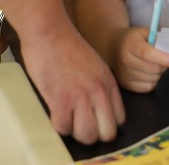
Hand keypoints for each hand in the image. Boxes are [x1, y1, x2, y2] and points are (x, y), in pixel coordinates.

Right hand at [22, 25, 124, 144]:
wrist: (50, 32)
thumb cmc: (67, 46)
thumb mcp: (94, 65)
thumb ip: (98, 85)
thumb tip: (95, 106)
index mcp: (108, 84)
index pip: (119, 119)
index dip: (105, 124)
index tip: (93, 119)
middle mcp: (99, 93)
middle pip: (107, 133)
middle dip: (93, 134)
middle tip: (79, 124)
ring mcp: (80, 98)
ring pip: (87, 135)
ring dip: (75, 131)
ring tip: (67, 119)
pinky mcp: (60, 101)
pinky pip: (63, 129)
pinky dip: (58, 125)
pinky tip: (54, 113)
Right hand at [112, 27, 168, 92]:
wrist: (113, 47)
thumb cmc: (132, 39)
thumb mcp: (143, 32)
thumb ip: (157, 37)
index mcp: (130, 45)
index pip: (147, 54)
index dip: (162, 58)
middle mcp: (125, 61)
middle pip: (152, 68)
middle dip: (163, 65)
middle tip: (165, 59)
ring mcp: (125, 75)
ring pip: (152, 79)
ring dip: (158, 73)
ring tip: (154, 64)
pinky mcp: (126, 84)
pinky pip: (148, 87)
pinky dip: (153, 81)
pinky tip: (149, 72)